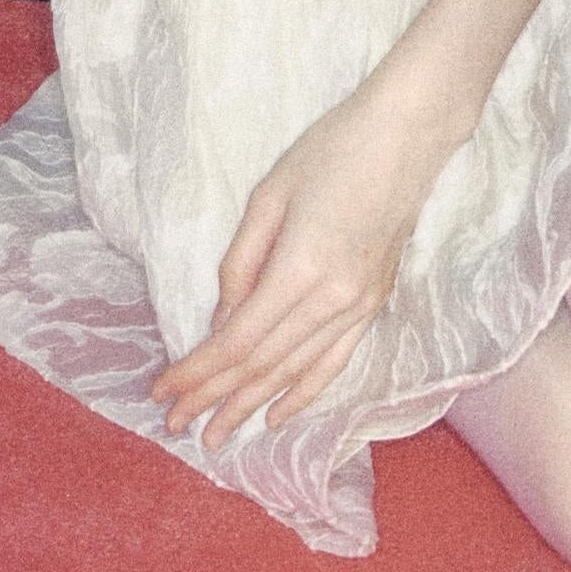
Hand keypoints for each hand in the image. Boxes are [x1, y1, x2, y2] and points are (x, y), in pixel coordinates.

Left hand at [148, 76, 466, 449]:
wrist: (408, 135)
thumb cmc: (332, 150)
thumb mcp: (270, 195)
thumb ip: (241, 262)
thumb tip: (222, 320)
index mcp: (301, 268)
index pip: (237, 342)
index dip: (197, 373)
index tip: (162, 392)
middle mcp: (333, 299)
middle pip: (262, 365)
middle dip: (213, 398)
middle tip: (175, 426)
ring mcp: (360, 305)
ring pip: (296, 371)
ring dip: (251, 406)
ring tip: (217, 436)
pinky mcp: (376, 302)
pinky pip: (335, 361)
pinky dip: (304, 393)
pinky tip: (277, 417)